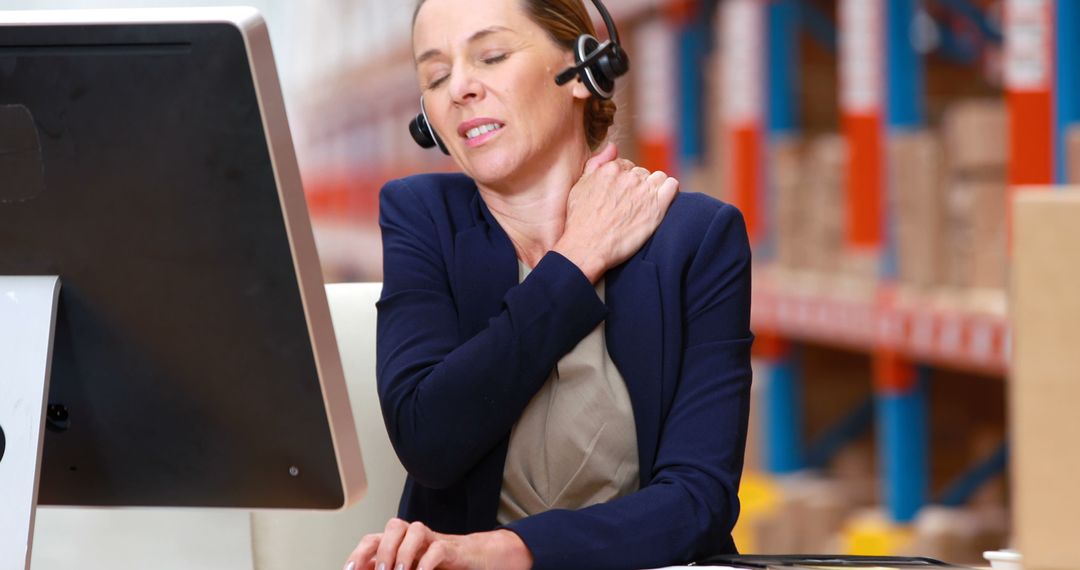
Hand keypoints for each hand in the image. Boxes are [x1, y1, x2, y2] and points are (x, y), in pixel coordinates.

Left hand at [343, 518, 532, 569]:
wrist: (472, 560)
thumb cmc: (436, 565)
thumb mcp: (408, 568)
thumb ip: (388, 569)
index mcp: (398, 542)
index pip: (373, 539)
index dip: (359, 553)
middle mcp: (413, 537)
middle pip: (394, 526)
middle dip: (383, 548)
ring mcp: (432, 540)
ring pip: (415, 531)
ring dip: (404, 553)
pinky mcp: (450, 549)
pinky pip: (437, 549)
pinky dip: (426, 563)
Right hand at [553, 142, 679, 282]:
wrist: (587, 247)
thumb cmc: (579, 221)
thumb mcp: (580, 186)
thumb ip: (596, 164)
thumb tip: (613, 147)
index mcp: (611, 169)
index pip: (626, 166)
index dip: (623, 181)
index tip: (621, 195)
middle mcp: (629, 176)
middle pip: (642, 173)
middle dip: (638, 186)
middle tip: (631, 204)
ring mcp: (644, 191)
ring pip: (659, 178)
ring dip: (654, 188)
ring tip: (646, 204)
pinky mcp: (657, 207)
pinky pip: (672, 187)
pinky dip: (669, 191)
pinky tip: (661, 202)